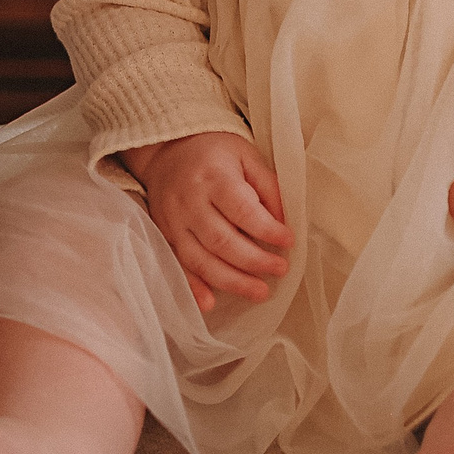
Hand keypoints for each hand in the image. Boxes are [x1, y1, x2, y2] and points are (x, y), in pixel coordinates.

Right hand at [120, 130, 291, 312]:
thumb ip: (267, 187)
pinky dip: (193, 287)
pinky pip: (178, 265)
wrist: (167, 150)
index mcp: (214, 176)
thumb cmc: (215, 152)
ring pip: (200, 259)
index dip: (267, 230)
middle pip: (222, 241)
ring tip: (260, 292)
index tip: (289, 241)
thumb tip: (284, 222)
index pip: (242, 210)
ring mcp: (173, 221)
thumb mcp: (247, 156)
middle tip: (281, 270)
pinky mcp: (163, 235)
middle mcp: (190, 201)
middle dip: (254, 261)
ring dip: (231, 281)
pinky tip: (210, 304)